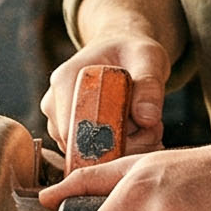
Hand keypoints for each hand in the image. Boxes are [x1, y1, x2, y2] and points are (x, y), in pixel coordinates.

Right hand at [41, 35, 172, 155]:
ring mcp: (59, 123)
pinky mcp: (70, 137)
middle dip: (125, 146)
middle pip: (82, 148)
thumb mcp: (148, 59)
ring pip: (91, 157)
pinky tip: (140, 133)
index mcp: (65, 80)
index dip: (109, 140)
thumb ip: (150, 85)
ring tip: (149, 126)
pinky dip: (122, 151)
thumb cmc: (133, 52)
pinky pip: (95, 157)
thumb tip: (147, 119)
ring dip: (126, 149)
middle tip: (155, 128)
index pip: (73, 128)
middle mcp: (55, 104)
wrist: (122, 54)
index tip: (145, 128)